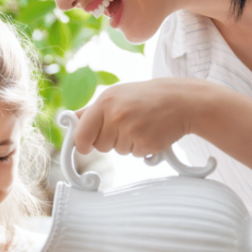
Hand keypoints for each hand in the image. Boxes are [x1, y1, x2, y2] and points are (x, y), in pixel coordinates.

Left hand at [74, 79, 203, 156]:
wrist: (183, 101)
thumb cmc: (146, 98)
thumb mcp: (116, 95)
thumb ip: (91, 111)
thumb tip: (68, 121)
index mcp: (105, 102)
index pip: (82, 133)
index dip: (81, 144)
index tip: (84, 147)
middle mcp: (116, 115)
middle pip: (99, 145)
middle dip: (109, 141)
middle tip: (125, 126)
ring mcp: (131, 129)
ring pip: (117, 151)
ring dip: (127, 143)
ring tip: (141, 125)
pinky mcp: (146, 143)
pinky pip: (134, 155)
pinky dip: (141, 148)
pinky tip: (151, 132)